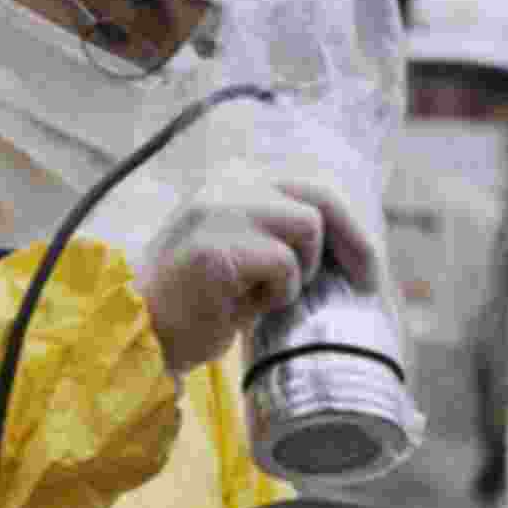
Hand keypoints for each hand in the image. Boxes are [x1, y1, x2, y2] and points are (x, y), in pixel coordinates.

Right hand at [136, 161, 377, 374]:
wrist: (139, 329)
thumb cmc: (196, 301)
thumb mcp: (243, 250)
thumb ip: (281, 231)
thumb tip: (347, 243)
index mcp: (235, 178)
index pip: (311, 184)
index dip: (347, 223)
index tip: (363, 262)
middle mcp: (229, 182)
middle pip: (321, 195)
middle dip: (355, 239)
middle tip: (368, 280)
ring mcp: (221, 208)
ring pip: (308, 225)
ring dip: (300, 270)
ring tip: (264, 294)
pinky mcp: (218, 245)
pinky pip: (283, 264)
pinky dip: (277, 293)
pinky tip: (242, 305)